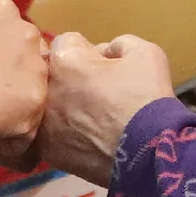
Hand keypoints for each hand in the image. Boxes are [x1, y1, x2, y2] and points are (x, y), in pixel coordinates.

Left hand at [0, 1, 49, 162]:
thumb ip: (10, 144)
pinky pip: (10, 25)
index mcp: (35, 110)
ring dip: (11, 59)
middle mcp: (40, 69)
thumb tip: (22, 149)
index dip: (12, 125)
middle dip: (16, 90)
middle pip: (36, 84)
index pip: (36, 123)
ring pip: (27, 52)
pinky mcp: (5, 9)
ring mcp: (24, 34)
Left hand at [36, 32, 176, 185]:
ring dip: (67, 106)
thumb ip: (119, 43)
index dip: (89, 51)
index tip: (105, 66)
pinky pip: (54, 134)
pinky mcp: (50, 151)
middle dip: (73, 77)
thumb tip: (105, 52)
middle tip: (98, 92)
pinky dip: (68, 134)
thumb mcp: (145, 52)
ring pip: (51, 105)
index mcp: (65, 60)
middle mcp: (46, 90)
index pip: (68, 42)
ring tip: (94, 118)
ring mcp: (44, 124)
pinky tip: (90, 139)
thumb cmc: (147, 99)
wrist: (150, 154)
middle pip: (54, 74)